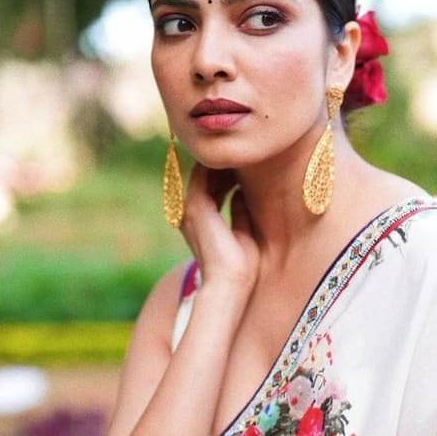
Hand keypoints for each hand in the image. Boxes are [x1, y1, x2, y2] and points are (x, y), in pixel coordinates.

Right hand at [180, 165, 259, 298]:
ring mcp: (191, 209)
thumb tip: (241, 193)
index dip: (226, 174)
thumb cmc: (241, 266)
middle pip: (205, 178)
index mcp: (201, 222)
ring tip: (242, 153)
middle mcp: (191, 214)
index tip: (246, 164)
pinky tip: (237, 160)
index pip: (211, 188)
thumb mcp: (243, 233)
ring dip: (222, 162)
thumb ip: (239, 213)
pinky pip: (204, 175)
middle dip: (224, 165)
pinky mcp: (197, 207)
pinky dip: (219, 166)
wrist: (230, 282)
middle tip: (244, 153)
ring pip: (203, 174)